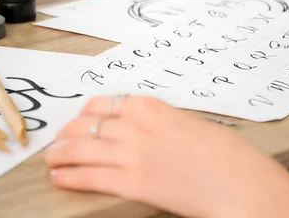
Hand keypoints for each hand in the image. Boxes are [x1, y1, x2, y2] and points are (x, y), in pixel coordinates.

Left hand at [44, 95, 288, 217]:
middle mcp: (134, 125)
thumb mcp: (188, 124)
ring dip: (59, 154)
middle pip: (85, 125)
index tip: (78, 121)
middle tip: (58, 141)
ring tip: (50, 159)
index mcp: (150, 106)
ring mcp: (130, 153)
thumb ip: (158, 123)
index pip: (103, 104)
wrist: (238, 181)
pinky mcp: (131, 182)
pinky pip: (88, 176)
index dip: (84, 115)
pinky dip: (68, 176)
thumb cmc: (223, 154)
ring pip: (79, 148)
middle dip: (67, 134)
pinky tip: (58, 177)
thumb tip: (139, 131)